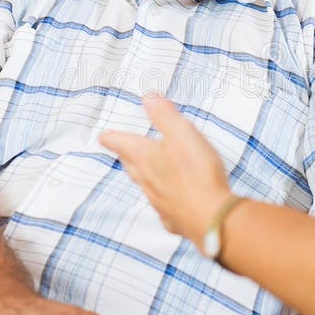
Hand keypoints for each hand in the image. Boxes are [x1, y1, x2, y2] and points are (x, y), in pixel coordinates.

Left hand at [100, 96, 230, 246]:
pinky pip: (163, 206)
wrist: (210, 217)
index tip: (104, 136)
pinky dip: (164, 199)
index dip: (112, 137)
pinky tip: (171, 200)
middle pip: (131, 166)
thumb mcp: (182, 134)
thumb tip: (148, 97)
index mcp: (145, 157)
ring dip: (144, 177)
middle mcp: (147, 180)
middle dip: (126, 156)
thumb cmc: (197, 172)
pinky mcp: (173, 218)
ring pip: (145, 186)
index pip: (121, 143)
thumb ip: (164, 115)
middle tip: (122, 151)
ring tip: (146, 172)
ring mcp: (159, 201)